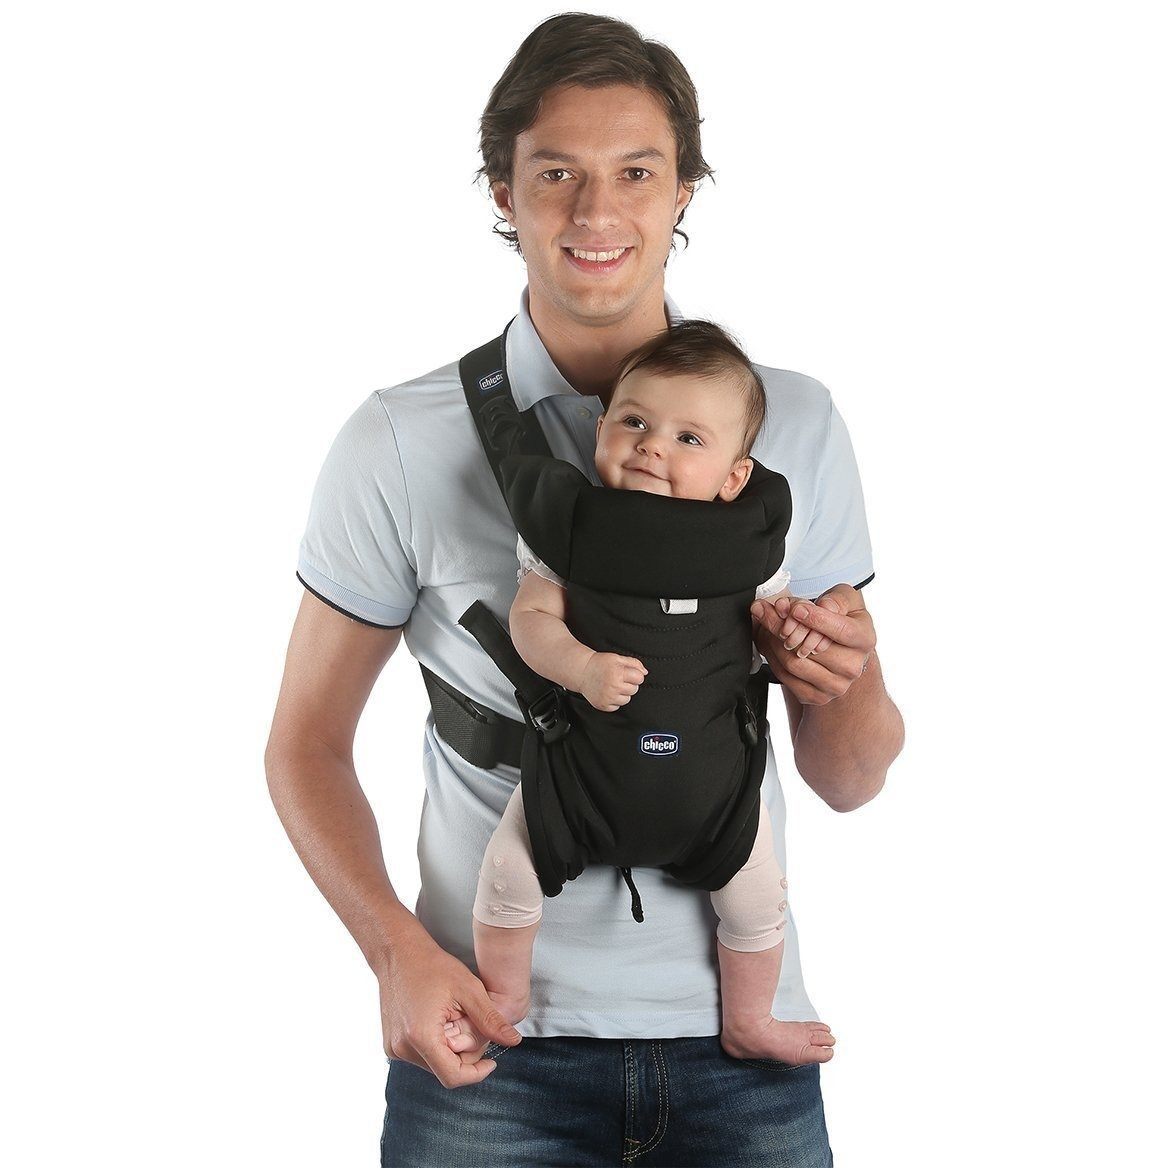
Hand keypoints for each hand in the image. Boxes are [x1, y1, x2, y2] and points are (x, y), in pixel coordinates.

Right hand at [378, 926, 521, 1088]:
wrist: (399, 952)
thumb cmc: (431, 965)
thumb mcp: (468, 989)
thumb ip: (491, 1020)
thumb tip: (514, 1041)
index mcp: (421, 1036)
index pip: (453, 1077)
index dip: (477, 1073)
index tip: (491, 1061)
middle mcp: (402, 1048)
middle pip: (444, 1070)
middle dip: (465, 1055)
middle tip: (471, 1026)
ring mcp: (394, 1048)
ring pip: (434, 1063)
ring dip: (451, 1049)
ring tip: (454, 1019)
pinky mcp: (392, 1044)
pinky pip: (422, 1055)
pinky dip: (437, 1044)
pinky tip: (441, 1021)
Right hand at [579, 652, 646, 711]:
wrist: (582, 671)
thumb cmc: (599, 664)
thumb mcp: (617, 658)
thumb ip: (634, 663)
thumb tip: (645, 672)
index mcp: (618, 673)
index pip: (639, 678)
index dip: (635, 675)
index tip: (628, 673)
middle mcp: (613, 686)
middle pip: (634, 689)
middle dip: (629, 684)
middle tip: (618, 678)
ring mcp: (608, 697)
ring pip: (627, 699)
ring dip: (622, 693)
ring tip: (613, 685)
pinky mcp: (603, 705)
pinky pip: (617, 706)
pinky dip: (614, 700)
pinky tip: (608, 692)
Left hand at [751, 584, 874, 705]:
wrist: (839, 652)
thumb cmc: (841, 620)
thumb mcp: (845, 600)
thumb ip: (836, 599)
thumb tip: (822, 607)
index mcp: (864, 640)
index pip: (842, 631)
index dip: (816, 619)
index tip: (796, 609)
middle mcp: (852, 667)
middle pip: (809, 647)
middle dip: (782, 625)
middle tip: (766, 610)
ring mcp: (835, 685)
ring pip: (792, 662)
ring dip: (772, 640)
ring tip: (767, 624)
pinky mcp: (815, 696)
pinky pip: (784, 676)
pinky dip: (771, 656)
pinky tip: (770, 642)